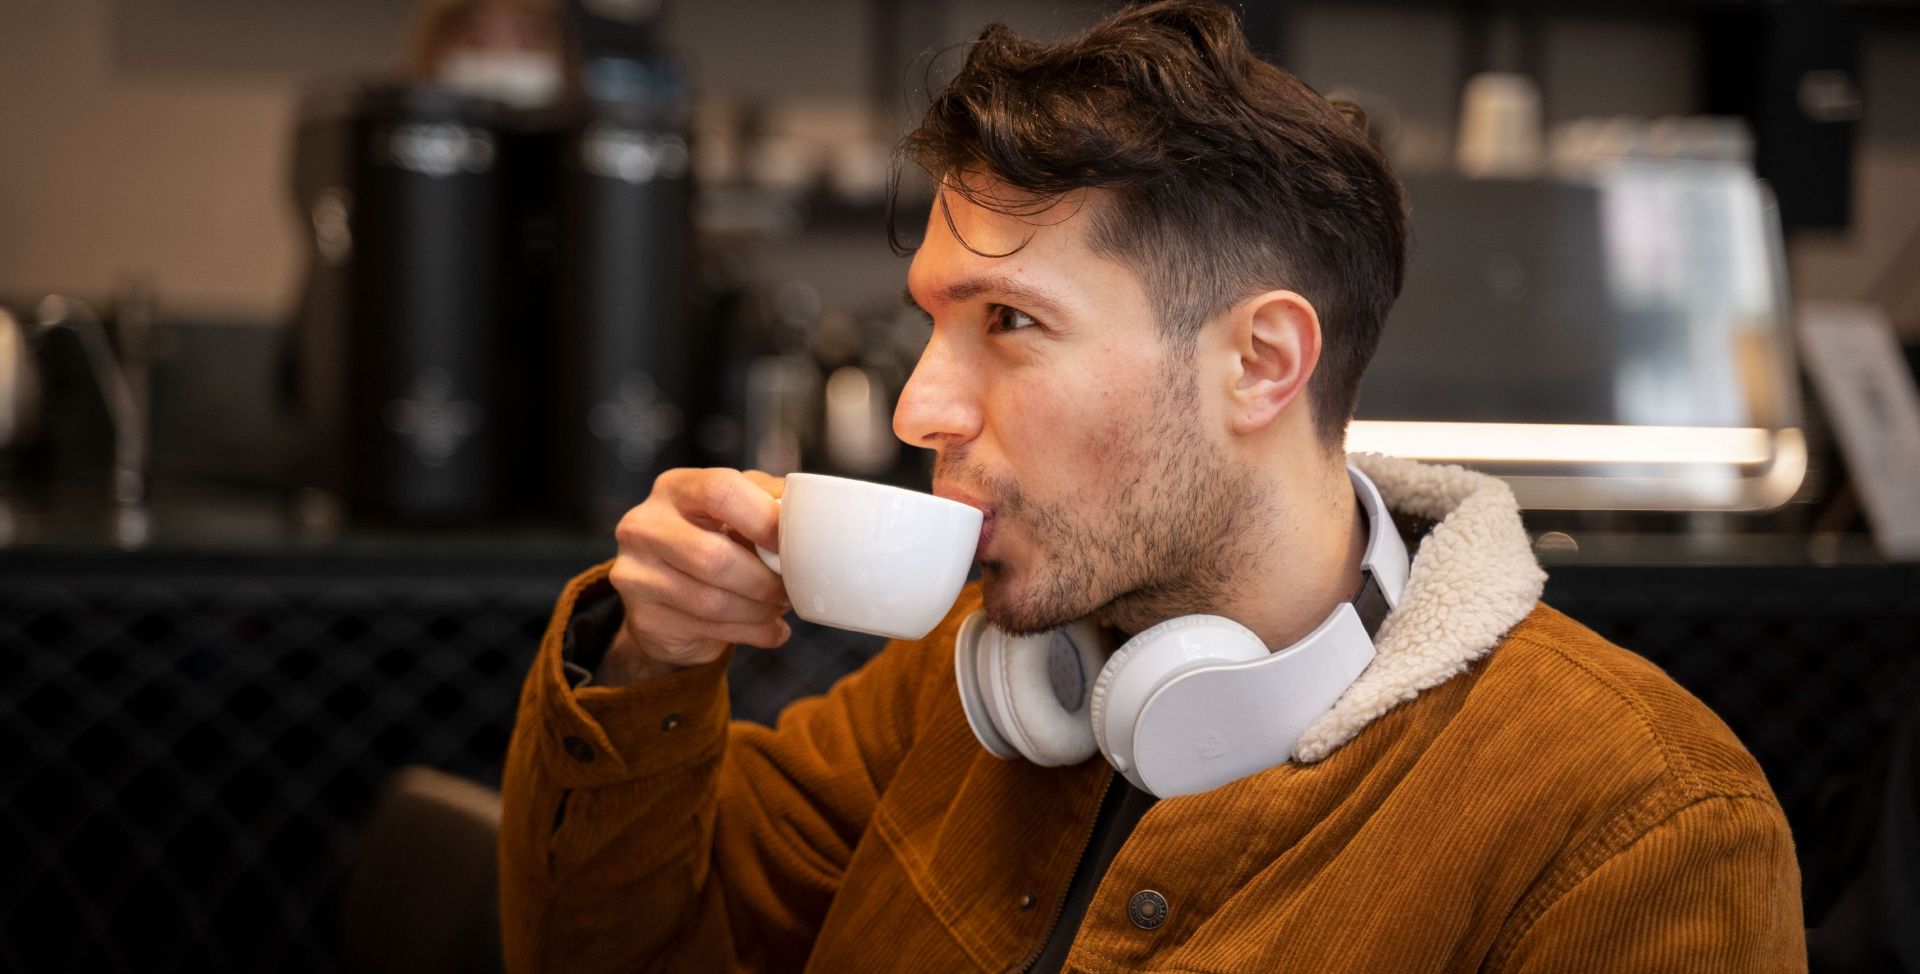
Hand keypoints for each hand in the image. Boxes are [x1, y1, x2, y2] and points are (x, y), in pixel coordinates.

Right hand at [600, 468, 789, 683]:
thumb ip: (768, 501)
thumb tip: (808, 508)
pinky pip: (708, 630)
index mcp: (675, 488)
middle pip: (714, 557)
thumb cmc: (711, 539)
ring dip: (760, 611)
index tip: (791, 542)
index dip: (763, 519)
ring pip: (712, 602)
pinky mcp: (644, 617)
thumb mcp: (735, 511)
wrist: (665, 593)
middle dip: (764, 580)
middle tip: (789, 589)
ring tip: (778, 607)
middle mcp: (645, 526)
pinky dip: (751, 633)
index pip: (719, 490)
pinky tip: (768, 628)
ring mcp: (636, 574)